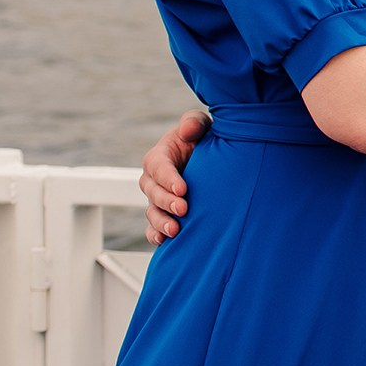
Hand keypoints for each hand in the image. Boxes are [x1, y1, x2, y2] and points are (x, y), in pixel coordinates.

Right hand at [141, 109, 208, 244]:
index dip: (168, 178)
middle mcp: (154, 179)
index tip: (183, 189)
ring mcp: (158, 199)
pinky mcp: (164, 213)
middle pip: (153, 192)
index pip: (159, 166)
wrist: (213, 160)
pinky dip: (155, 235)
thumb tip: (187, 130)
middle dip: (166, 202)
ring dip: (161, 222)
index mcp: (160, 156)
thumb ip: (193, 123)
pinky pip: (153, 228)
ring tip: (175, 230)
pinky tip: (165, 242)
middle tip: (183, 209)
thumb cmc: (203, 139)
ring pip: (152, 212)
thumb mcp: (200, 125)